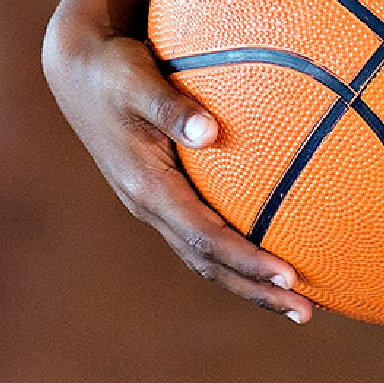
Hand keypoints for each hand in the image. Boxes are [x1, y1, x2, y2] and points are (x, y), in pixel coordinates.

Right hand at [42, 6, 314, 320]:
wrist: (77, 69)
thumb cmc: (114, 70)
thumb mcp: (140, 82)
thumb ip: (173, 107)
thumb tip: (211, 132)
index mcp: (147, 187)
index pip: (206, 238)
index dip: (248, 260)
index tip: (289, 276)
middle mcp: (150, 205)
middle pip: (208, 263)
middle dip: (255, 289)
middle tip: (306, 314)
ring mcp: (155, 203)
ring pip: (205, 256)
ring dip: (247, 280)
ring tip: (296, 300)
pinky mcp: (162, 192)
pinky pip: (202, 234)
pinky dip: (234, 253)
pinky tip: (267, 252)